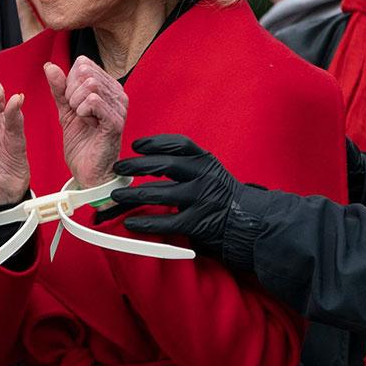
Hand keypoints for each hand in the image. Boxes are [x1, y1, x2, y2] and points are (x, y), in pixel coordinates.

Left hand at [45, 57, 127, 188]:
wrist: (88, 170)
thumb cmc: (81, 141)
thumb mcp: (65, 109)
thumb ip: (59, 87)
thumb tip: (49, 65)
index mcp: (107, 87)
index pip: (83, 64)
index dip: (69, 80)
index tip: (71, 101)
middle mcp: (117, 93)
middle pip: (85, 72)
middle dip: (71, 91)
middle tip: (74, 110)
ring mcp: (119, 107)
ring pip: (90, 85)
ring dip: (76, 102)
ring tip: (81, 117)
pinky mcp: (115, 121)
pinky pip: (94, 101)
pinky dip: (82, 111)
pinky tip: (87, 122)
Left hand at [107, 134, 244, 254]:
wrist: (248, 220)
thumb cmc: (221, 194)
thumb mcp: (209, 171)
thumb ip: (186, 165)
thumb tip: (148, 162)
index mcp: (205, 161)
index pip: (178, 144)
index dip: (155, 143)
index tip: (136, 145)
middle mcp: (203, 176)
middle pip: (165, 165)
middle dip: (137, 166)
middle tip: (119, 168)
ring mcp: (201, 199)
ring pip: (161, 194)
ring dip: (134, 195)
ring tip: (117, 196)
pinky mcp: (198, 223)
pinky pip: (166, 222)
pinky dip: (146, 223)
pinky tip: (132, 223)